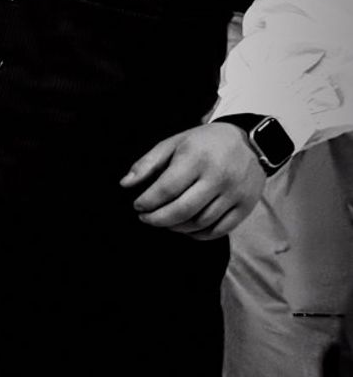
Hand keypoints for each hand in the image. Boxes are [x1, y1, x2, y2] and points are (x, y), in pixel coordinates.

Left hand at [122, 124, 268, 238]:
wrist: (251, 142)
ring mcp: (235, 193)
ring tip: (164, 221)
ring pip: (199, 223)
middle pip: (182, 210)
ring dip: (176, 227)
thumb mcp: (174, 143)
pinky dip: (198, 234)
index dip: (147, 202)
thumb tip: (125, 184)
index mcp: (197, 158)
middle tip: (145, 218)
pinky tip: (186, 227)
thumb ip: (147, 163)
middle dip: (157, 219)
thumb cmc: (204, 142)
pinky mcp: (246, 206)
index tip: (137, 205)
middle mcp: (218, 177)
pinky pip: (219, 230)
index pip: (166, 189)